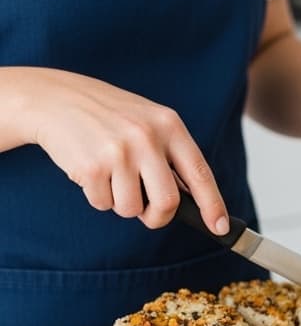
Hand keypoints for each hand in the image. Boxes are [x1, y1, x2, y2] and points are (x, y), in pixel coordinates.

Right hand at [17, 68, 227, 232]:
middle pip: (167, 203)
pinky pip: (103, 204)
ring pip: (132, 209)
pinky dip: (98, 197)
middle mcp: (147, 138)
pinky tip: (91, 171)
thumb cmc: (108, 116)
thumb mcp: (149, 122)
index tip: (220, 227)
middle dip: (158, 217)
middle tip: (149, 213)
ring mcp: (118, 152)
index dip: (213, 205)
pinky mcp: (91, 167)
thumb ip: (172, 155)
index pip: (200, 173)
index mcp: (169, 125)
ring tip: (111, 177)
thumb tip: (194, 201)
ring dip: (122, 204)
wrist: (55, 99)